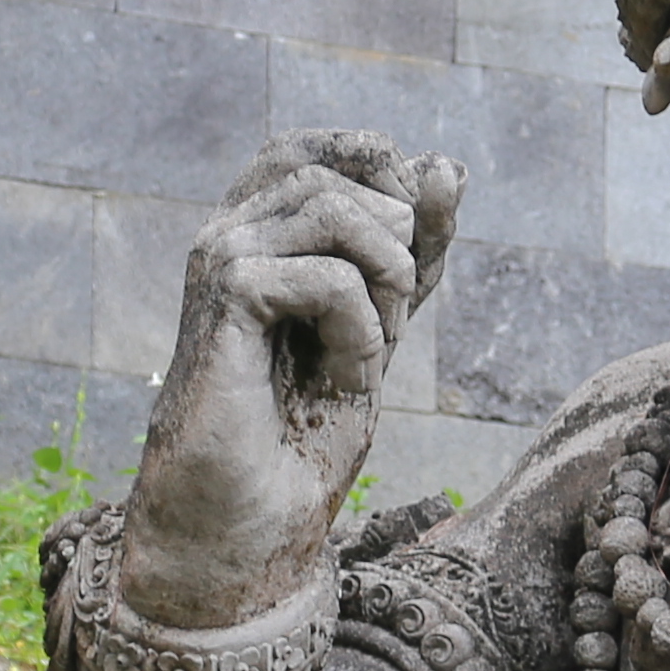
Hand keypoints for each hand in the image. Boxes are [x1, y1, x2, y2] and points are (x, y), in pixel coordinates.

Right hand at [118, 131, 464, 626]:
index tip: (404, 277)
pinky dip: (361, 336)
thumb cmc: (302, 434)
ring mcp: (221, 252)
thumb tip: (448, 164)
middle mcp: (234, 225)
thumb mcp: (382, 327)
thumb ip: (413, 252)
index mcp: (265, 227)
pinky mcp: (224, 293)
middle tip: (386, 327)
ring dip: (385, 288)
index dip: (398, 190)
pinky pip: (331, 277)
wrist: (244, 524)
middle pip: (352, 166)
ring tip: (364, 354)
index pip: (343, 146)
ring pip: (341, 208)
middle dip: (402, 245)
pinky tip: (339, 381)